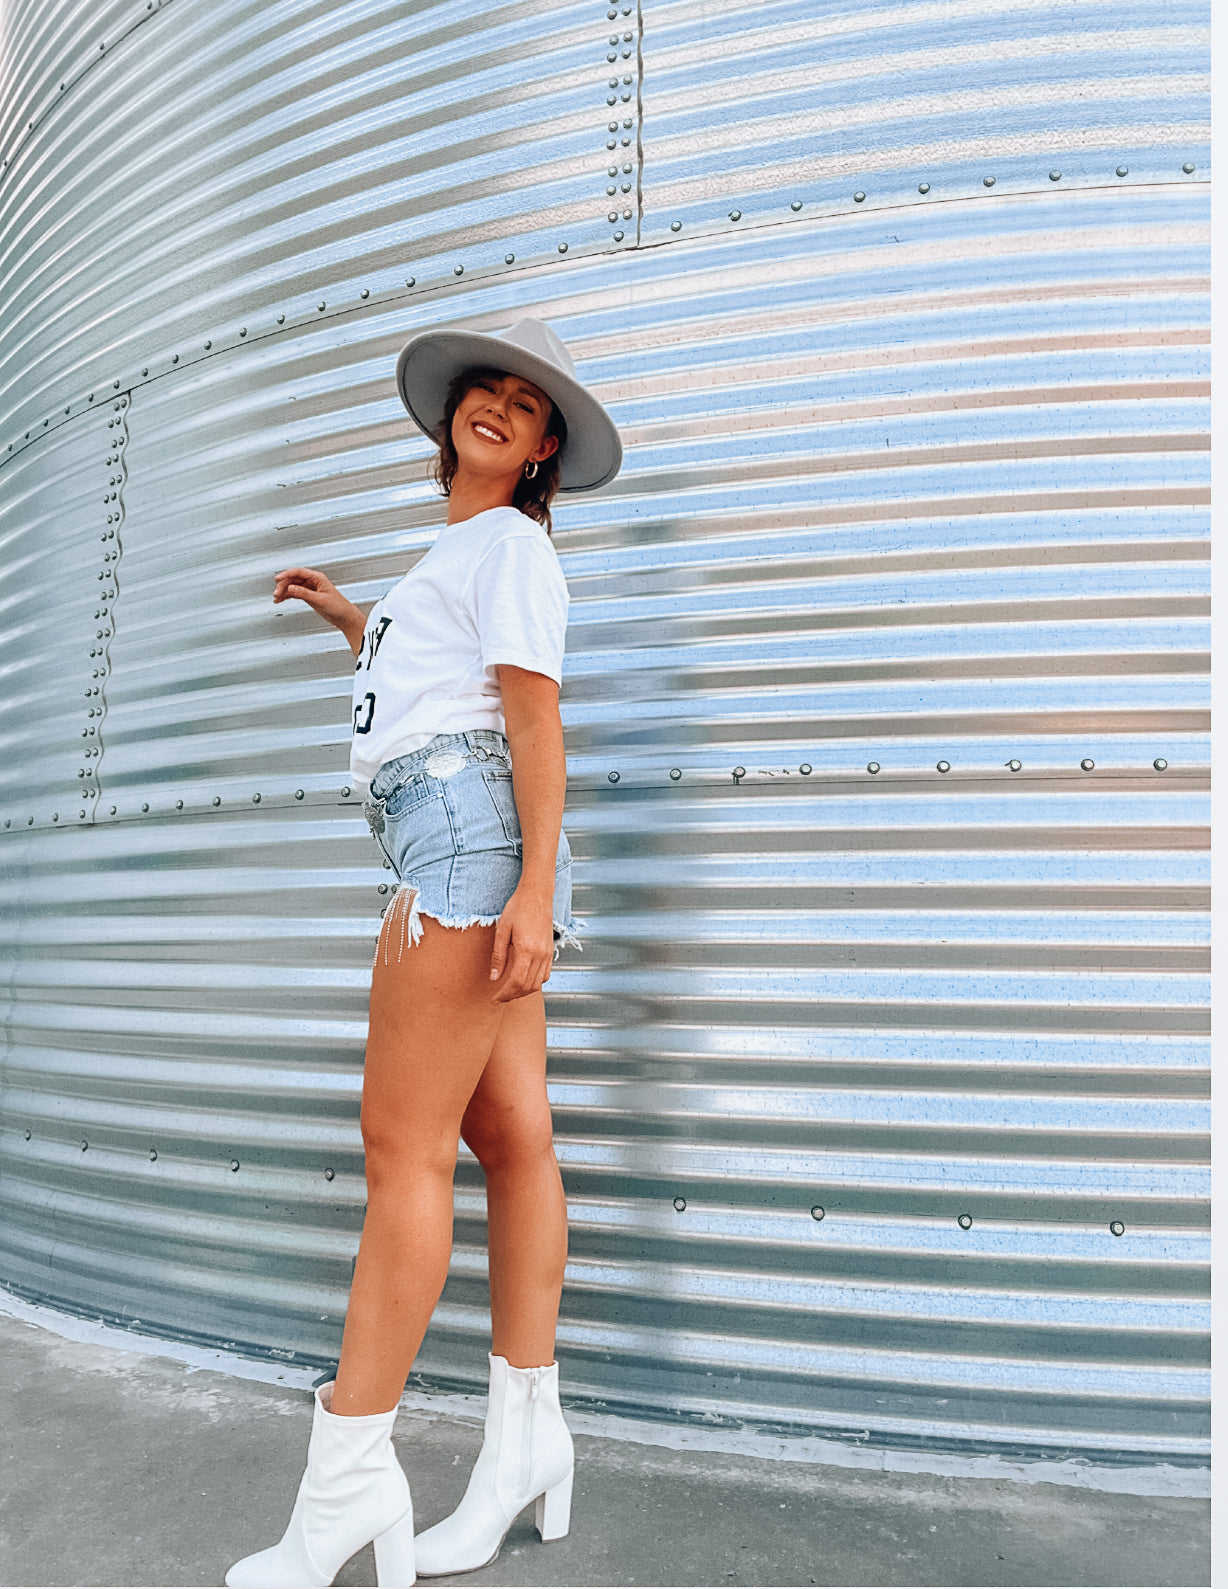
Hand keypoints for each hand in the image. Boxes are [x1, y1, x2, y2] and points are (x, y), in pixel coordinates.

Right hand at [273, 566, 364, 650]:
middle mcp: (313, 581)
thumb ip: (304, 593)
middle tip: (276, 593)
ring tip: (276, 598)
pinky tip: (281, 600)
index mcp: (318, 578)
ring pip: (292, 586)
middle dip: (283, 585)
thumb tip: (291, 588)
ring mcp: (310, 588)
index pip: (298, 572)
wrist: (344, 617)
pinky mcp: (308, 595)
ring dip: (284, 591)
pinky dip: (287, 596)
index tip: (277, 578)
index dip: (286, 574)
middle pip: (293, 579)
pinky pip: (295, 593)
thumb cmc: (338, 606)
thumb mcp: (319, 599)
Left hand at [489, 885, 554, 1002]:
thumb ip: (498, 956)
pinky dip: (535, 983)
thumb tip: (494, 977)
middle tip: (499, 998)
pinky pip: (545, 974)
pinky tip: (524, 981)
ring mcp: (547, 953)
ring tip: (510, 992)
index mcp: (526, 950)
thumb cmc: (518, 908)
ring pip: (538, 984)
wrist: (537, 894)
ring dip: (524, 991)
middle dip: (513, 996)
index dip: (505, 994)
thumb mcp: (502, 930)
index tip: (494, 998)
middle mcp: (540, 954)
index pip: (516, 982)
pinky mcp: (550, 950)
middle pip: (527, 986)